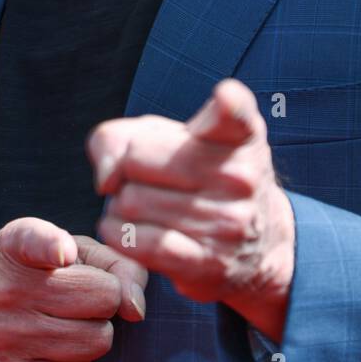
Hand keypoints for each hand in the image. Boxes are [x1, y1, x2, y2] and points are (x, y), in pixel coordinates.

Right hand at [0, 217, 148, 361]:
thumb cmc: (18, 274)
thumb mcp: (51, 246)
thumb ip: (108, 258)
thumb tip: (137, 305)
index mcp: (15, 247)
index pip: (35, 242)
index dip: (53, 247)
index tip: (61, 253)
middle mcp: (8, 292)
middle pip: (103, 300)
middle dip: (103, 300)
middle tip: (81, 299)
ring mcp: (8, 339)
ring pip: (95, 342)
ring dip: (92, 334)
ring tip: (64, 322)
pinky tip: (51, 349)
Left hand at [86, 78, 294, 342]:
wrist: (254, 244)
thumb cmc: (198, 176)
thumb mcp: (169, 138)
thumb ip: (121, 137)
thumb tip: (106, 177)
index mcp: (241, 135)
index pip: (236, 110)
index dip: (226, 101)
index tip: (223, 98)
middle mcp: (242, 176)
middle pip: (138, 158)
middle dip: (123, 168)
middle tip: (136, 177)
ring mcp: (229, 222)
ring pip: (132, 202)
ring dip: (118, 204)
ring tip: (135, 204)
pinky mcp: (209, 263)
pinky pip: (142, 244)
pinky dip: (118, 234)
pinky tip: (122, 228)